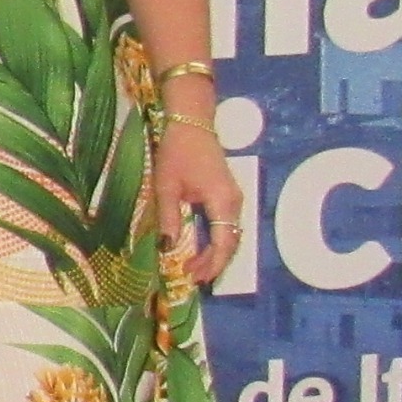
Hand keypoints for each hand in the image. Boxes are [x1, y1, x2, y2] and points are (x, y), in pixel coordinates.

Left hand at [153, 118, 243, 288]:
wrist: (192, 123)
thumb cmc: (177, 152)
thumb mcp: (167, 187)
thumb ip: (169, 219)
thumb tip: (167, 249)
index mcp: (222, 201)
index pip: (224, 243)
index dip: (211, 264)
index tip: (192, 276)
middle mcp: (234, 202)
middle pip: (231, 243)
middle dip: (214, 264)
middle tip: (191, 278)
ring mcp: (234, 198)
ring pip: (231, 235)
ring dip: (215, 254)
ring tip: (195, 268)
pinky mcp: (229, 195)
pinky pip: (227, 226)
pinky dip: (217, 241)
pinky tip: (201, 249)